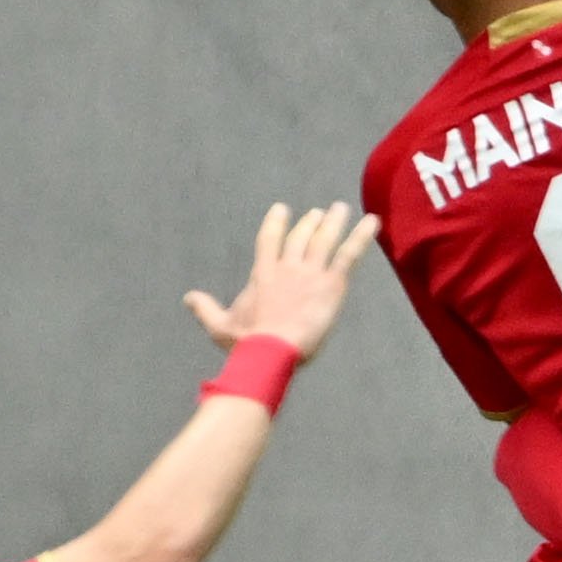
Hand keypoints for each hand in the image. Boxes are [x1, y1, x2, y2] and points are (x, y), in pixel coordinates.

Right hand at [182, 201, 382, 367]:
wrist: (270, 352)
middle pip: (300, 237)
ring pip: (325, 239)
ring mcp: (311, 272)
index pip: (269, 240)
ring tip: (340, 209)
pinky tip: (373, 222)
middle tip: (318, 213)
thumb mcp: (219, 326)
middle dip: (310, 223)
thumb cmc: (245, 344)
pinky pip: (350, 254)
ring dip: (334, 222)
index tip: (281, 210)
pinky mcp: (331, 284)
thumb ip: (205, 309)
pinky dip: (362, 236)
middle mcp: (287, 267)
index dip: (276, 223)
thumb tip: (188, 298)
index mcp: (263, 274)